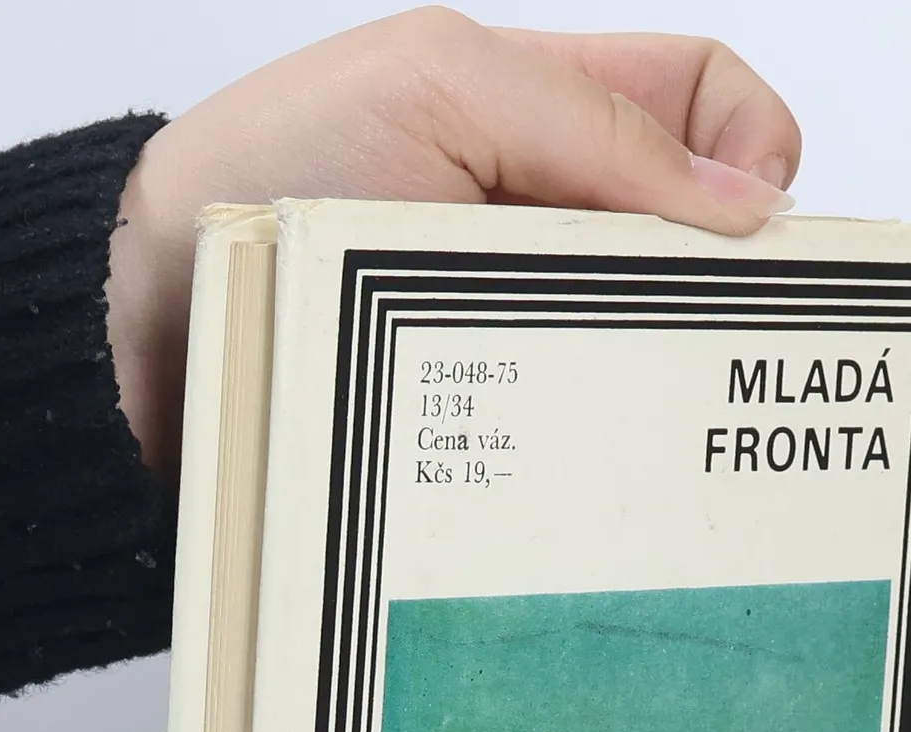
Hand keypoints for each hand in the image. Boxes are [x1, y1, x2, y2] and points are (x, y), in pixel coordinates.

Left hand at [106, 8, 801, 475]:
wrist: (154, 311)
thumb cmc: (268, 171)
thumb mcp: (436, 90)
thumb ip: (592, 124)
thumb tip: (748, 208)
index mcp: (549, 111)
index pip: (705, 106)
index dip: (757, 153)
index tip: (754, 233)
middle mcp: (547, 216)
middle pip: (694, 242)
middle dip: (731, 287)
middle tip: (737, 354)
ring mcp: (520, 318)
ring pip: (647, 349)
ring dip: (667, 379)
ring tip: (672, 423)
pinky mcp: (489, 409)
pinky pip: (578, 426)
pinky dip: (602, 442)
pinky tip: (602, 463)